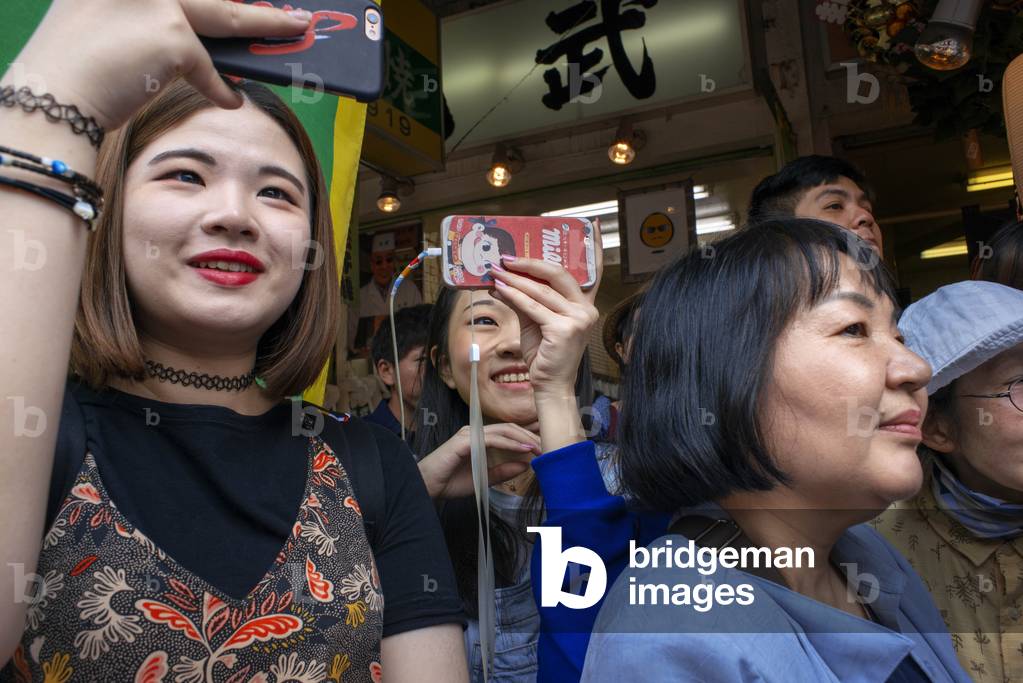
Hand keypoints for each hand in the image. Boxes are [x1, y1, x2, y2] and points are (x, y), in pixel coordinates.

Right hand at [9, 0, 312, 130]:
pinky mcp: (175, 38)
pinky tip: (230, 99)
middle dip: (259, 5)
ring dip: (268, 24)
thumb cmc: (77, 66)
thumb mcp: (111, 20)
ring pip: (229, 17)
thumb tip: (202, 33)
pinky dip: (220, 88)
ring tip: (294, 27)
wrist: (52, 96)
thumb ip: (153, 14)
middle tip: (294, 8)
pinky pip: (212, 69)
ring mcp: (160, 3)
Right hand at [417, 423, 540, 498]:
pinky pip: (492, 439)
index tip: (545, 448)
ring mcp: (469, 434)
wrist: (427, 487)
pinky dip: (510, 444)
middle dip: (531, 437)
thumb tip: (525, 465)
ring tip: (540, 449)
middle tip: (548, 447)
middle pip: (510, 428)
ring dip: (524, 439)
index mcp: (480, 438)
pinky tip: (524, 450)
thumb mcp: (485, 479)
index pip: (509, 433)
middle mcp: (475, 432)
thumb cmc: (451, 482)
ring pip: (504, 431)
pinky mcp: (464, 441)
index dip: (528, 438)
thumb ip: (504, 471)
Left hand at [488, 221, 603, 399]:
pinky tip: (499, 289)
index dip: (594, 245)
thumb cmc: (545, 353)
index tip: (593, 224)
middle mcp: (587, 309)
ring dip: (514, 280)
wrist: (549, 384)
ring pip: (541, 290)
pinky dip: (513, 296)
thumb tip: (502, 279)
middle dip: (530, 263)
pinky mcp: (564, 330)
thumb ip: (526, 299)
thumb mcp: (535, 320)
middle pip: (558, 274)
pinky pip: (533, 307)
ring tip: (495, 272)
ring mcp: (578, 319)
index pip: (593, 270)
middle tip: (507, 258)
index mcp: (585, 304)